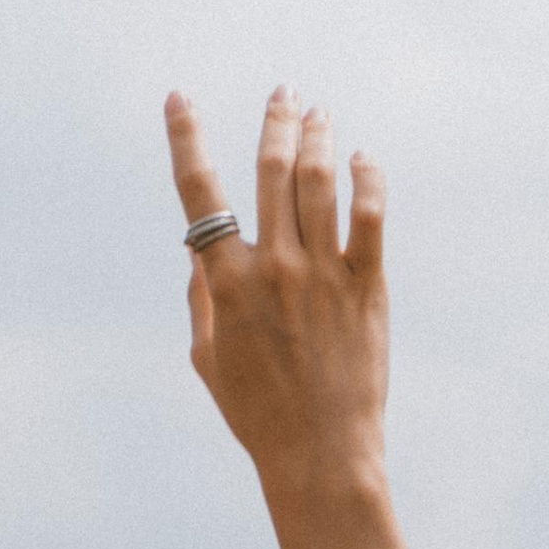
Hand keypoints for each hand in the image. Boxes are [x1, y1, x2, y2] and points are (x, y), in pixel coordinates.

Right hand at [164, 89, 387, 509]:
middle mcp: (275, 268)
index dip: (185, 139)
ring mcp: (324, 273)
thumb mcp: (209, 359)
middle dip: (275, 120)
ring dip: (317, 137)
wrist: (320, 454)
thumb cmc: (258, 414)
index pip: (200, 196)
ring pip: (319, 180)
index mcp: (228, 284)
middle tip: (283, 94)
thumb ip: (201, 297)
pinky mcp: (366, 285)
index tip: (178, 99)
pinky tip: (362, 160)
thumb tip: (197, 249)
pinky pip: (369, 214)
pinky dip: (366, 177)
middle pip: (271, 170)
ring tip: (318, 115)